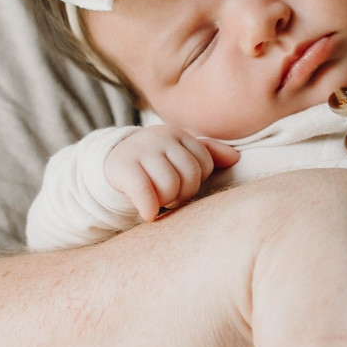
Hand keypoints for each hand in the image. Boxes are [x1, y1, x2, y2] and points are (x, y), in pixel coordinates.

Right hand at [104, 125, 239, 219]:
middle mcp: (160, 136)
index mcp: (178, 133)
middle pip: (190, 175)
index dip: (196, 182)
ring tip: (158, 201)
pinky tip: (147, 214)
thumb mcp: (179, 154)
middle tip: (169, 197)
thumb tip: (235, 157)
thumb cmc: (154, 163)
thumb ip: (208, 153)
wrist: (111, 163)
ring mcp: (141, 149)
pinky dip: (149, 208)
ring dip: (165, 201)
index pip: (204, 163)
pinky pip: (145, 192)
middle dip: (182, 193)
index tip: (181, 185)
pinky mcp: (123, 166)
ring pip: (170, 185)